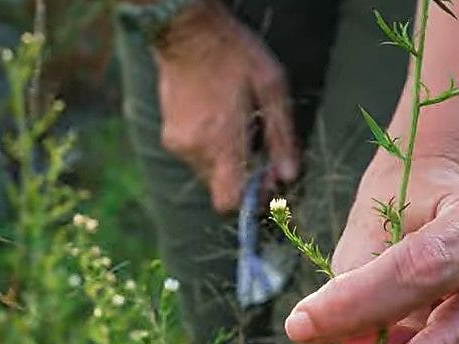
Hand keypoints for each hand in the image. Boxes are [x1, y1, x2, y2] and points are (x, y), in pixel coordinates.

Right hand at [153, 1, 298, 212]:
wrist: (186, 29)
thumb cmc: (234, 54)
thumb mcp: (271, 87)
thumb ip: (281, 136)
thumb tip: (289, 175)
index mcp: (221, 140)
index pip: (229, 200)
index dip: (251, 198)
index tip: (267, 179)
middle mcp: (195, 149)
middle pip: (222, 188)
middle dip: (243, 176)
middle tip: (259, 148)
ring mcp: (178, 143)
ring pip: (209, 173)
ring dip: (227, 161)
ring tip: (238, 126)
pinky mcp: (169, 135)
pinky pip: (196, 157)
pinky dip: (212, 148)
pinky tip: (220, 119)